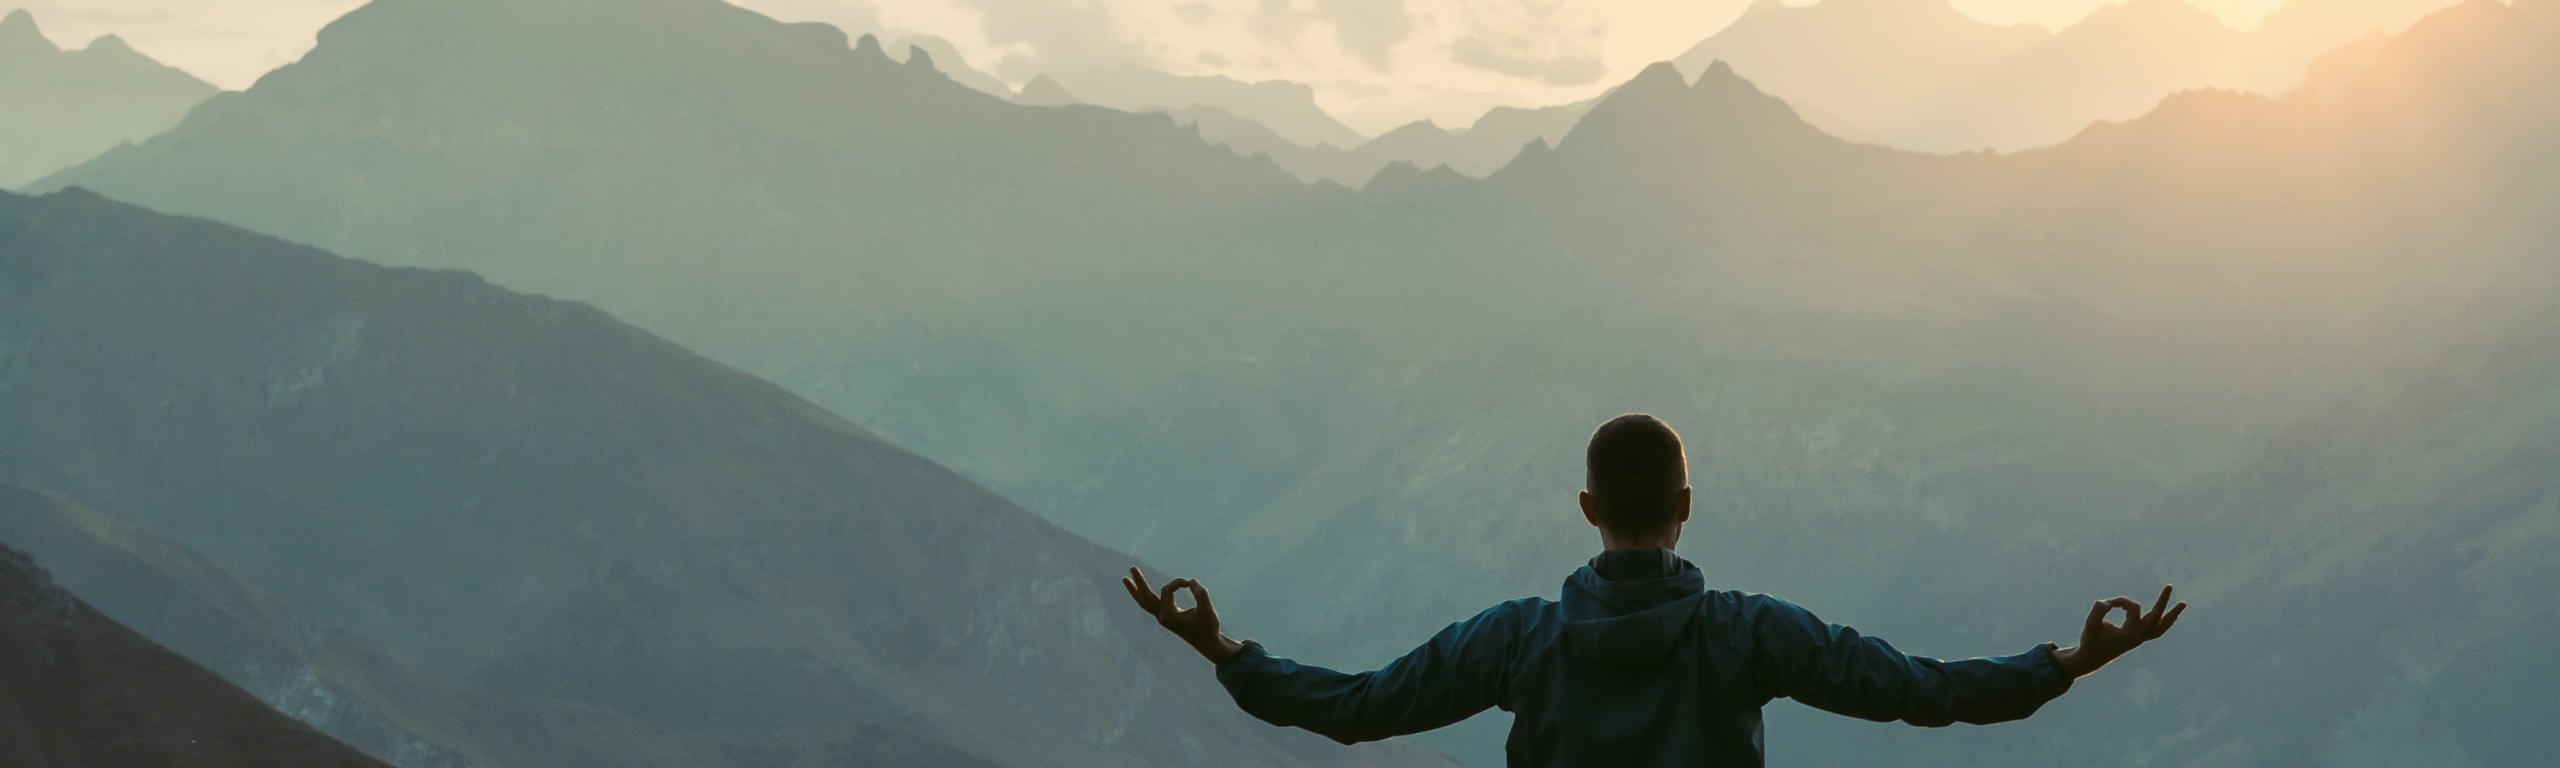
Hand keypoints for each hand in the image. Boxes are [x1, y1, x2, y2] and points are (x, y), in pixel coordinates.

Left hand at [1122, 566, 1244, 664]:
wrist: (1208, 644)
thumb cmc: (1208, 627)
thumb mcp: (1207, 610)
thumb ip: (1200, 594)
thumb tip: (1191, 582)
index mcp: (1169, 616)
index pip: (1166, 590)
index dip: (1178, 582)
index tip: (1190, 583)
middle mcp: (1162, 617)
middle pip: (1146, 598)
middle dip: (1139, 582)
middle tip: (1131, 568)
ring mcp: (1162, 618)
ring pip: (1144, 603)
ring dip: (1135, 591)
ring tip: (1125, 579)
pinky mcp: (1166, 616)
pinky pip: (1150, 605)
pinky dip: (1144, 596)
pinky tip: (1139, 588)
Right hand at [2054, 584, 2185, 677]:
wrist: (2092, 658)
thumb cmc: (2090, 640)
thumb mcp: (2090, 623)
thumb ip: (2099, 610)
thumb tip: (2109, 602)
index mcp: (2130, 634)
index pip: (2133, 608)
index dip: (2121, 601)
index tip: (2109, 603)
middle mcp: (2139, 637)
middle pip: (2157, 617)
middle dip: (2163, 601)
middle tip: (2170, 585)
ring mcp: (2140, 639)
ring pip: (2161, 626)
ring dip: (2172, 615)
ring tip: (2183, 604)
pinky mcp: (2138, 639)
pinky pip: (2157, 630)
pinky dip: (2164, 622)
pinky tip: (2171, 616)